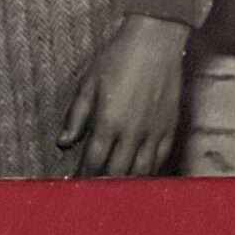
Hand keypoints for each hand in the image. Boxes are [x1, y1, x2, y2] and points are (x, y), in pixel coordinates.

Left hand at [58, 14, 189, 176]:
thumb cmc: (118, 57)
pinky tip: (140, 176)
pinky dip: (149, 172)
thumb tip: (64, 141)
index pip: (93, 162)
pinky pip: (160, 160)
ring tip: (114, 189)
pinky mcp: (170, 128)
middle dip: (103, 185)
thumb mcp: (89, 82)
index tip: (75, 184)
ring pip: (140, 172)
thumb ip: (77, 115)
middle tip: (93, 192)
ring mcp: (154, 133)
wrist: (155, 41)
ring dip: (126, 183)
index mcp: (109, 123)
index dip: (83, 176)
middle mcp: (132, 133)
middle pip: (117, 172)